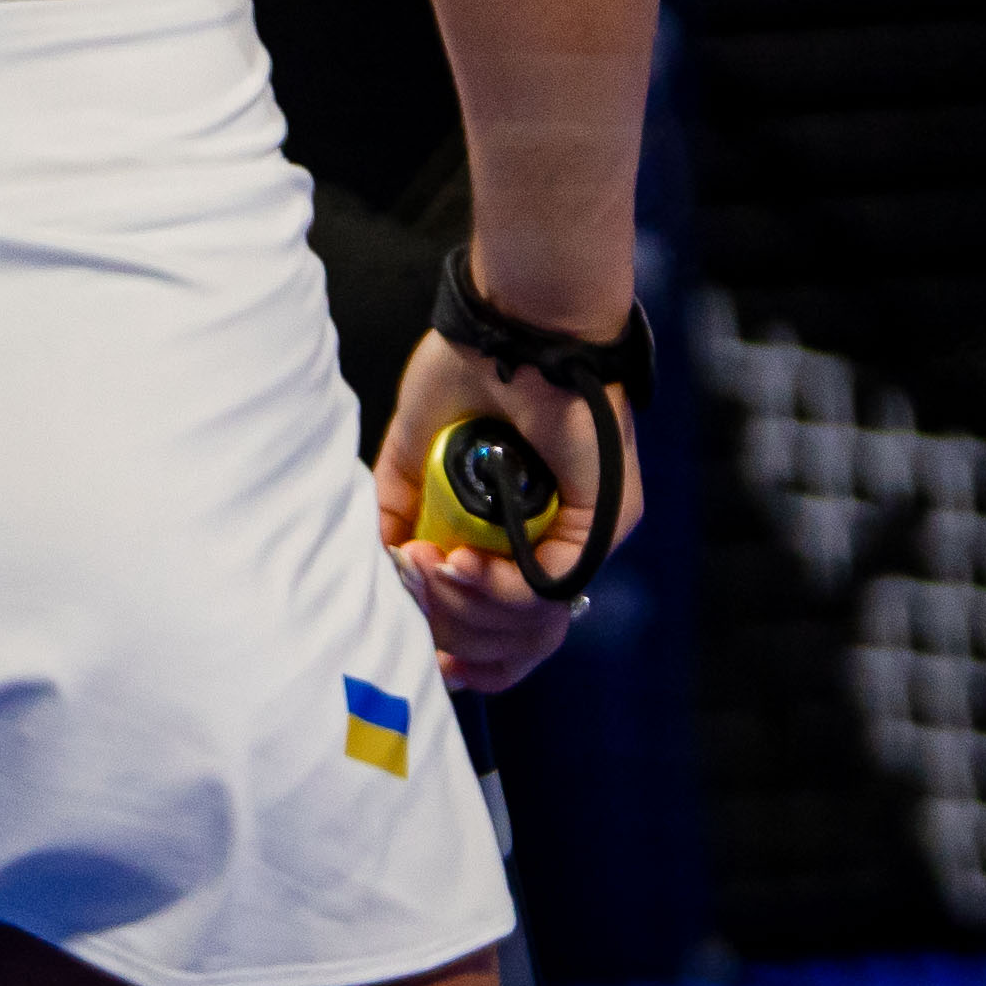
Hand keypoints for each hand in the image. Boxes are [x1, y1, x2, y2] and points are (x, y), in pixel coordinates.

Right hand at [365, 327, 617, 698]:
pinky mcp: (603, 522)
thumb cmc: (470, 369)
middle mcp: (562, 541)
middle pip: (516, 640)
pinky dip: (498, 588)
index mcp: (522, 531)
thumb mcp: (414, 448)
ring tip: (426, 568)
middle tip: (411, 583)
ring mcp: (589, 536)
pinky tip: (456, 564)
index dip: (468, 651)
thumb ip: (397, 502)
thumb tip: (382, 563)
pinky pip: (549, 585)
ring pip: (531, 623)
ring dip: (467, 608)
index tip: (426, 660)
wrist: (512, 325)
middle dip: (451, 626)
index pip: (510, 627)